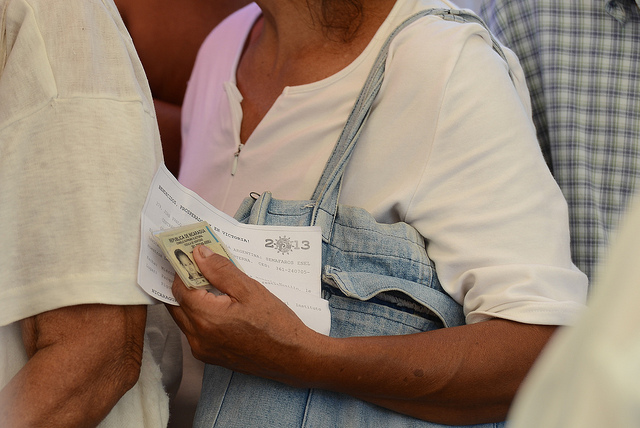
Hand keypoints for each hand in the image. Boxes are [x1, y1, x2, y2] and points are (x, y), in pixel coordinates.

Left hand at [167, 245, 316, 384]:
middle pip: (176, 304)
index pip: (179, 287)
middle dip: (183, 283)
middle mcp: (198, 337)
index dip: (183, 269)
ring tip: (208, 283)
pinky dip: (198, 315)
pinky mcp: (209, 356)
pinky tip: (216, 304)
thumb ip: (220, 271)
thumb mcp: (250, 289)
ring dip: (190, 299)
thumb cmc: (276, 324)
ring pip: (183, 318)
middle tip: (197, 266)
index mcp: (206, 318)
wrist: (292, 357)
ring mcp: (202, 350)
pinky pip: (193, 331)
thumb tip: (199, 254)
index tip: (190, 255)